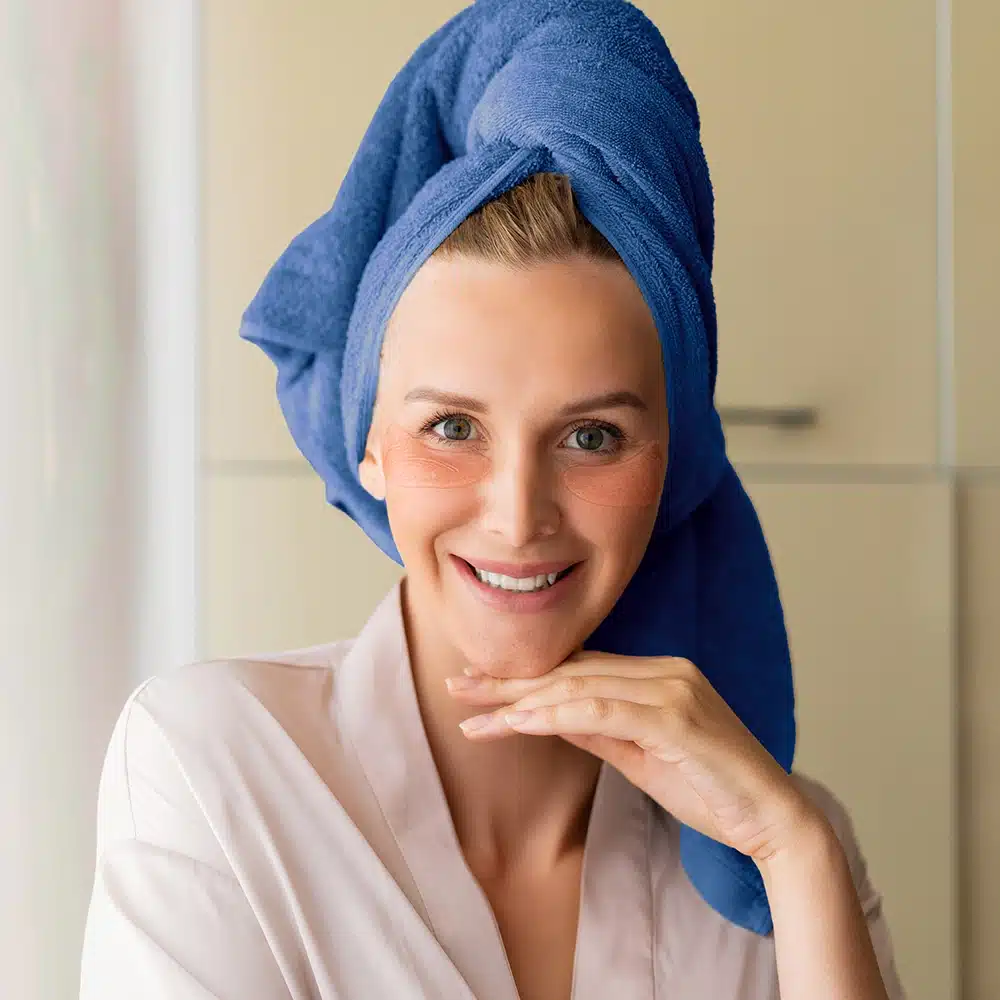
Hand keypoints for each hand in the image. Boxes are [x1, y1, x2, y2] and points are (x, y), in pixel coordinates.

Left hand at [445, 650, 824, 865]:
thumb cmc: (710, 789)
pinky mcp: (676, 716)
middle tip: (458, 686)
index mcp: (659, 674)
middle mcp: (664, 670)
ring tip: (472, 712)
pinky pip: (600, 711)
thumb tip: (549, 717)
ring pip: (578, 686)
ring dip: (520, 700)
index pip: (579, 669)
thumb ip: (599, 730)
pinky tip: (516, 724)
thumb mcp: (640, 756)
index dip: (527, 676)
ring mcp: (672, 688)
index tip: (482, 683)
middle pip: (570, 671)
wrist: (774, 819)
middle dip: (510, 681)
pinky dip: (553, 716)